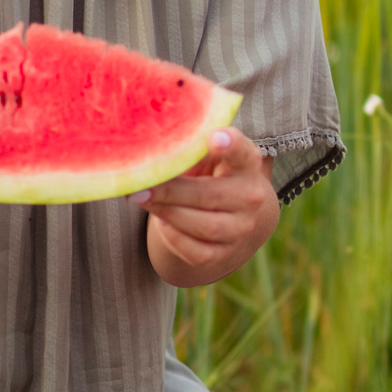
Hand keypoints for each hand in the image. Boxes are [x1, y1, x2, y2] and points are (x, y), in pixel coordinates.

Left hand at [133, 128, 277, 279]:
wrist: (225, 215)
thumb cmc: (206, 175)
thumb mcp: (203, 157)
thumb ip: (187, 151)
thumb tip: (146, 150)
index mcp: (246, 165)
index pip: (243, 153)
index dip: (231, 145)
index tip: (215, 137)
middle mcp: (251, 198)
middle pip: (209, 195)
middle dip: (170, 191)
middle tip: (140, 187)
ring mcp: (240, 229)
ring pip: (203, 226)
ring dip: (167, 212)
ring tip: (142, 200)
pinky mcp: (222, 254)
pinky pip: (194, 250)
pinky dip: (173, 236)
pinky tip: (161, 222)